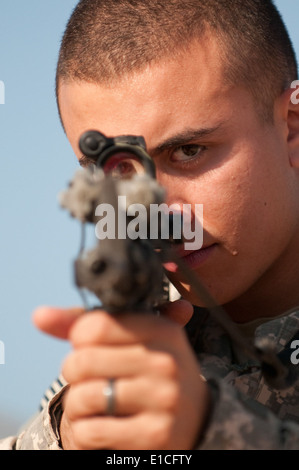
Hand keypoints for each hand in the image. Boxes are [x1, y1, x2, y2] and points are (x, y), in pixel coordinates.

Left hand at [33, 301, 210, 449]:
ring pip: (82, 397)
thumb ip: (86, 323)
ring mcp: (163, 400)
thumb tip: (40, 315)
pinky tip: (101, 422)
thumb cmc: (151, 369)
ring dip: (76, 402)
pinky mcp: (154, 435)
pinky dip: (83, 430)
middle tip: (86, 376)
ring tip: (92, 400)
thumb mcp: (132, 338)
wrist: (195, 416)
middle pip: (82, 361)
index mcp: (161, 330)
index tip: (88, 345)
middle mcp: (166, 363)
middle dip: (74, 371)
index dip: (79, 337)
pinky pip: (90, 431)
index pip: (94, 325)